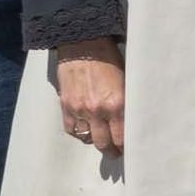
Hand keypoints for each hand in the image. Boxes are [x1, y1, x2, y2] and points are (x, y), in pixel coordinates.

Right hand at [53, 38, 122, 154]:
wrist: (83, 43)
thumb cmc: (108, 58)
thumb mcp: (125, 80)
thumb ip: (124, 102)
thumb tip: (128, 120)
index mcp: (117, 104)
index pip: (122, 137)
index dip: (125, 145)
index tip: (127, 148)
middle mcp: (98, 110)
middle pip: (105, 143)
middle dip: (111, 150)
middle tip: (115, 152)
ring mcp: (80, 110)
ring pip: (88, 138)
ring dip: (95, 141)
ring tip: (100, 139)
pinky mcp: (66, 106)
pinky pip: (71, 129)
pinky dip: (79, 132)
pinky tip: (85, 130)